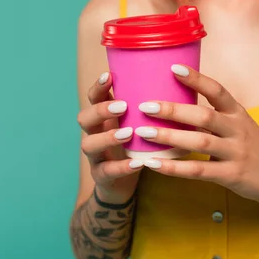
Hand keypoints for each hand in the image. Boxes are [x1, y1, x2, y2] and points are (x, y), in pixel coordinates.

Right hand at [77, 72, 143, 203]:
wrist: (122, 184)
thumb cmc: (133, 146)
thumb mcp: (136, 124)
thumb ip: (145, 107)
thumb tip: (174, 79)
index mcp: (103, 118)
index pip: (93, 97)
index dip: (98, 87)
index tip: (109, 75)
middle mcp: (94, 134)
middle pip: (84, 118)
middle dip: (100, 110)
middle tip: (122, 106)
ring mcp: (95, 156)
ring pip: (89, 144)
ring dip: (108, 137)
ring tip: (128, 133)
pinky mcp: (101, 176)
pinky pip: (106, 171)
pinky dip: (121, 167)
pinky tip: (137, 163)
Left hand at [135, 65, 258, 207]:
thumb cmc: (251, 146)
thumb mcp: (238, 124)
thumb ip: (213, 115)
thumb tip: (174, 101)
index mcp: (237, 112)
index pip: (217, 90)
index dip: (196, 79)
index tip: (173, 68)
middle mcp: (237, 129)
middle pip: (204, 116)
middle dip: (173, 110)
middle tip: (145, 105)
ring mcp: (236, 152)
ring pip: (200, 142)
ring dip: (170, 137)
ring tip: (143, 133)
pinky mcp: (232, 175)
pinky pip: (199, 171)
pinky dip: (174, 167)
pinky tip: (153, 164)